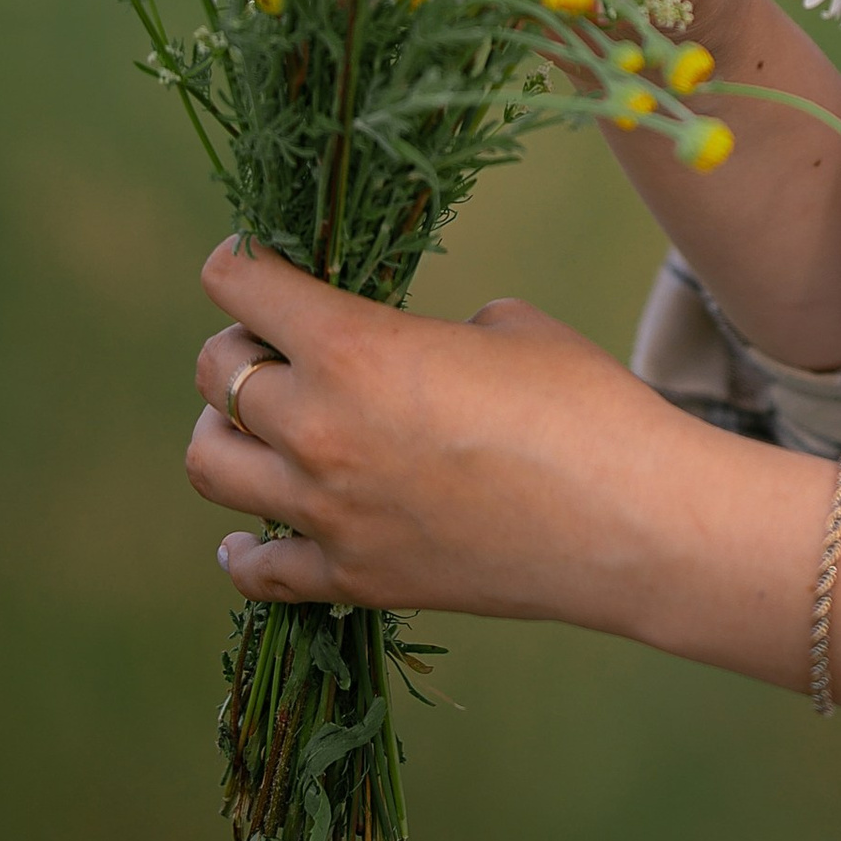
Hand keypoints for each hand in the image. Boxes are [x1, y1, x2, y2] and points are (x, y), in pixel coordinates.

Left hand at [189, 236, 693, 619]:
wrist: (630, 521)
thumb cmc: (584, 400)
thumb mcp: (505, 326)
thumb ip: (426, 334)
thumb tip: (408, 355)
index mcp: (356, 347)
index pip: (238, 284)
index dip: (240, 261)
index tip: (254, 261)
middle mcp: (321, 429)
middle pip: (217, 374)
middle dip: (239, 345)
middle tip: (278, 343)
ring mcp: (329, 513)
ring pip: (210, 466)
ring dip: (225, 432)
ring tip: (260, 425)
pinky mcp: (354, 578)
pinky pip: (257, 569)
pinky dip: (244, 551)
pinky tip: (255, 533)